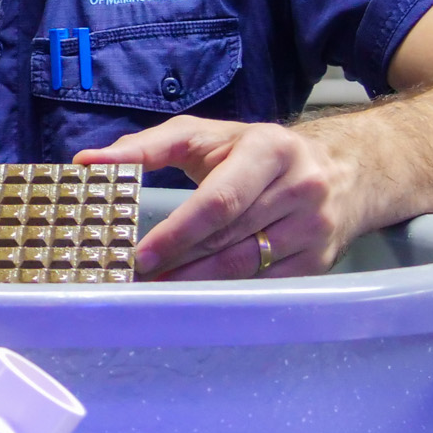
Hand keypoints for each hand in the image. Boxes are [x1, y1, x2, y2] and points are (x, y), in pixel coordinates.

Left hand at [77, 116, 362, 279]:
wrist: (344, 168)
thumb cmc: (254, 150)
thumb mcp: (204, 136)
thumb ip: (145, 147)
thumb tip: (88, 162)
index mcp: (269, 149)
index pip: (219, 201)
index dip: (178, 232)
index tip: (141, 255)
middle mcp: (300, 187)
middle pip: (229, 237)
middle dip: (180, 261)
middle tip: (139, 278)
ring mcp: (315, 227)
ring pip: (246, 266)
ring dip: (199, 282)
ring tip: (159, 289)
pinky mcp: (320, 260)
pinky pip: (266, 284)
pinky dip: (228, 293)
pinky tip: (198, 297)